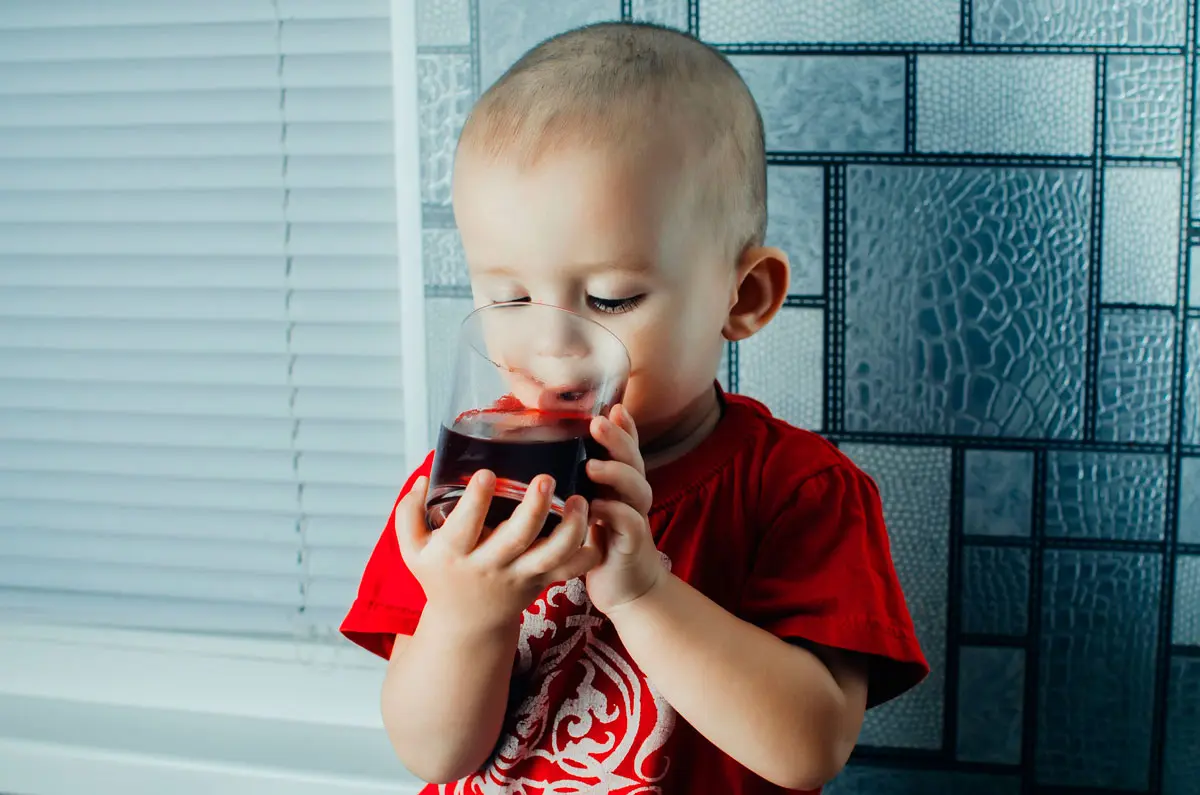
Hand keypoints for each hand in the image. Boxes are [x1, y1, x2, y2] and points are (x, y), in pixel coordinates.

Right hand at [396, 471, 600, 632]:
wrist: (467, 624)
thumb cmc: (440, 576)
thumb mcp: (412, 549)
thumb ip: (409, 513)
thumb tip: (423, 477)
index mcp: (454, 554)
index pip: (463, 527)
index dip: (475, 501)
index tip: (486, 474)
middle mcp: (489, 566)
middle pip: (516, 539)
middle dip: (533, 508)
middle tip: (546, 478)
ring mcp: (520, 575)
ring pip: (552, 555)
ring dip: (570, 528)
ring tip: (580, 499)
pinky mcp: (542, 581)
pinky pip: (571, 569)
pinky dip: (588, 552)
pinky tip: (597, 524)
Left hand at [583, 405, 663, 614]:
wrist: (623, 586)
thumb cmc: (596, 540)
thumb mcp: (584, 504)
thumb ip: (573, 478)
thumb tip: (534, 449)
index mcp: (619, 482)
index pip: (626, 446)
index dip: (623, 426)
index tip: (612, 405)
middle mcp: (631, 495)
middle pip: (633, 459)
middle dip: (618, 439)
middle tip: (598, 423)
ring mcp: (636, 517)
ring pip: (636, 488)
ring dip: (616, 474)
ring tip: (592, 467)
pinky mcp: (633, 544)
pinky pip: (629, 523)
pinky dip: (616, 513)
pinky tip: (597, 508)